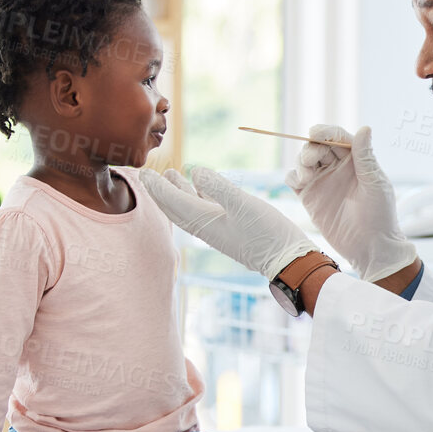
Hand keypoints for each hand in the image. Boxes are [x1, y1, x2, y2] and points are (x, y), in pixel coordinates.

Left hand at [140, 166, 316, 280]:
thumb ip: (218, 187)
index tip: (144, 173)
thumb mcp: (243, 205)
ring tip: (171, 175)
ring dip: (178, 192)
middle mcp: (207, 227)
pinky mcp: (231, 228)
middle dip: (161, 191)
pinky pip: (205, 210)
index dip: (157, 188)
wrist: (288, 260)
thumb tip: (194, 171)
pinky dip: (197, 196)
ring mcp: (219, 229)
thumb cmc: (268, 234)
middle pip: (176, 208)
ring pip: (190, 208)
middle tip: (148, 175)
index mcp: (204, 222)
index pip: (173, 202)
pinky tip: (200, 186)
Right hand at [286, 125, 418, 282]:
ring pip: (304, 161)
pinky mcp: (310, 198)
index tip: (315, 133)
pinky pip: (294, 180)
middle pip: (317, 146)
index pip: (338, 138)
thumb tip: (364, 128)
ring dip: (301, 162)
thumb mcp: (375, 184)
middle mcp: (338, 168)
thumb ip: (365, 157)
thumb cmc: (380, 215)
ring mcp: (323, 182)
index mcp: (355, 161)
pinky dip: (292, 176)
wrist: (370, 247)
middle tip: (311, 160)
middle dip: (310, 148)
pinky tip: (299, 183)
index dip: (326, 132)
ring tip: (306, 176)